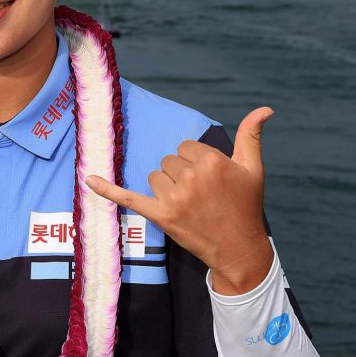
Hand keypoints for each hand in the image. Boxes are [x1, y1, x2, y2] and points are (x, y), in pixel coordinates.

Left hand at [86, 107, 274, 294]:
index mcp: (212, 162)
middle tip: (201, 196)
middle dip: (181, 175)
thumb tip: (266, 108)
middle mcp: (192, 177)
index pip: (185, 147)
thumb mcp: (253, 168)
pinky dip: (108, 190)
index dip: (195, 162)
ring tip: (189, 205)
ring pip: (155, 176)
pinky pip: (128, 198)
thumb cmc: (246, 206)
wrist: (239, 248)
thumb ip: (252, 135)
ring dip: (167, 188)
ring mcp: (175, 198)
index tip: (209, 180)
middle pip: (169, 161)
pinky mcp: (161, 215)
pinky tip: (89, 180)